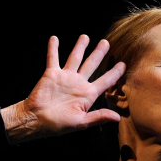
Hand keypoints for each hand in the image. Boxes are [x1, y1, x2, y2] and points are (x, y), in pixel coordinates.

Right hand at [2, 35, 125, 141]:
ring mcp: (65, 77)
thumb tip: (117, 117)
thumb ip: (99, 117)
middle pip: (91, 64)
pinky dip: (53, 48)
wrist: (37, 120)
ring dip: (80, 47)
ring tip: (86, 36)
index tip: (124, 65)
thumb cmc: (59, 124)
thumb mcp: (81, 122)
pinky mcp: (51, 74)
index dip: (115, 73)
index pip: (105, 81)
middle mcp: (78, 83)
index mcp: (88, 94)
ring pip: (74, 58)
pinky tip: (55, 38)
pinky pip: (53, 58)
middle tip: (106, 43)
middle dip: (99, 53)